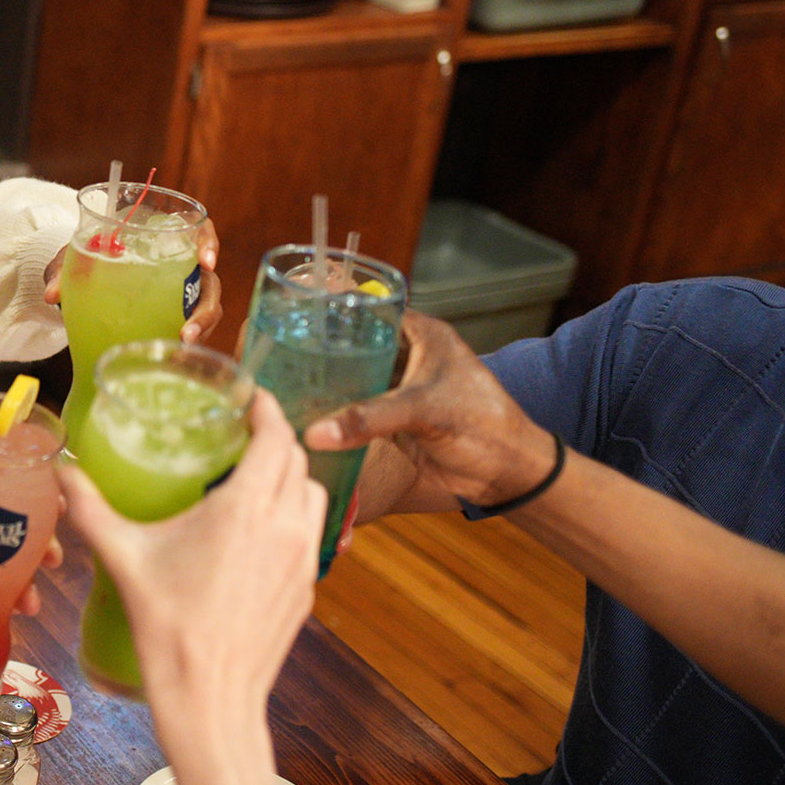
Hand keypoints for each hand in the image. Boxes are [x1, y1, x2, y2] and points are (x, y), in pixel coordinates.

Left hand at [45, 221, 222, 345]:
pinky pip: (189, 331)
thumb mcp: (73, 260)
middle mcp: (179, 267)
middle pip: (210, 281)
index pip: (199, 231)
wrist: (80, 284)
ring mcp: (180, 295)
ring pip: (204, 310)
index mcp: (162, 240)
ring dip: (199, 331)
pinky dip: (184, 345)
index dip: (209, 243)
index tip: (206, 261)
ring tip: (181, 347)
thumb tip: (53, 295)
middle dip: (206, 307)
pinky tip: (173, 359)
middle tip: (189, 329)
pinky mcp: (173, 319)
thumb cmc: (85, 260)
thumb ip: (64, 270)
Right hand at [60, 389, 322, 712]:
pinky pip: (310, 533)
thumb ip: (90, 508)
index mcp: (246, 508)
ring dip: (291, 476)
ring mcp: (303, 558)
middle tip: (243, 433)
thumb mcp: (123, 557)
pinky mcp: (308, 588)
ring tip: (255, 477)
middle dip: (275, 438)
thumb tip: (62, 473)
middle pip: (297, 459)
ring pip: (313, 494)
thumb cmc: (168, 627)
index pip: (275, 436)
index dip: (265, 408)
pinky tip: (258, 531)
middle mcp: (285, 526)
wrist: (210, 698)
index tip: (248, 396)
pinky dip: (293, 517)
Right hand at [304, 309, 557, 511]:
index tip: (293, 314)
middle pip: (354, 346)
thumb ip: (369, 418)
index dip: (334, 310)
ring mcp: (398, 388)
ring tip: (281, 384)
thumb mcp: (424, 411)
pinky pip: (356, 412)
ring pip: (352, 380)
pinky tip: (304, 415)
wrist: (508, 474)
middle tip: (276, 354)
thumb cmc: (484, 426)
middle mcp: (407, 355)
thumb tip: (316, 432)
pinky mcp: (392, 420)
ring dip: (326, 387)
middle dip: (320, 352)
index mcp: (422, 334)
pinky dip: (334, 415)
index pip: (369, 310)